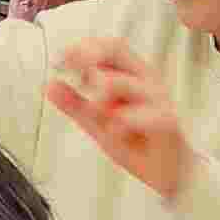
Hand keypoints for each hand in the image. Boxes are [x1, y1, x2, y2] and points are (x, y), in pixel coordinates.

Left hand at [45, 39, 188, 201]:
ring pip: (120, 81)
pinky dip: (119, 124)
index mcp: (131, 74)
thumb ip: (76, 104)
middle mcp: (145, 79)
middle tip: (73, 74)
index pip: (107, 46)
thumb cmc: (138, 143)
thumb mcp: (98, 122)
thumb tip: (50, 86)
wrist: (169, 174)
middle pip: (117, 48)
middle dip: (88, 56)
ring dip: (99, 96)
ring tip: (96, 113)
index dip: (81, 48)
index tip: (60, 62)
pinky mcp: (166, 120)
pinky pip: (137, 115)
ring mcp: (157, 98)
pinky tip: (115, 133)